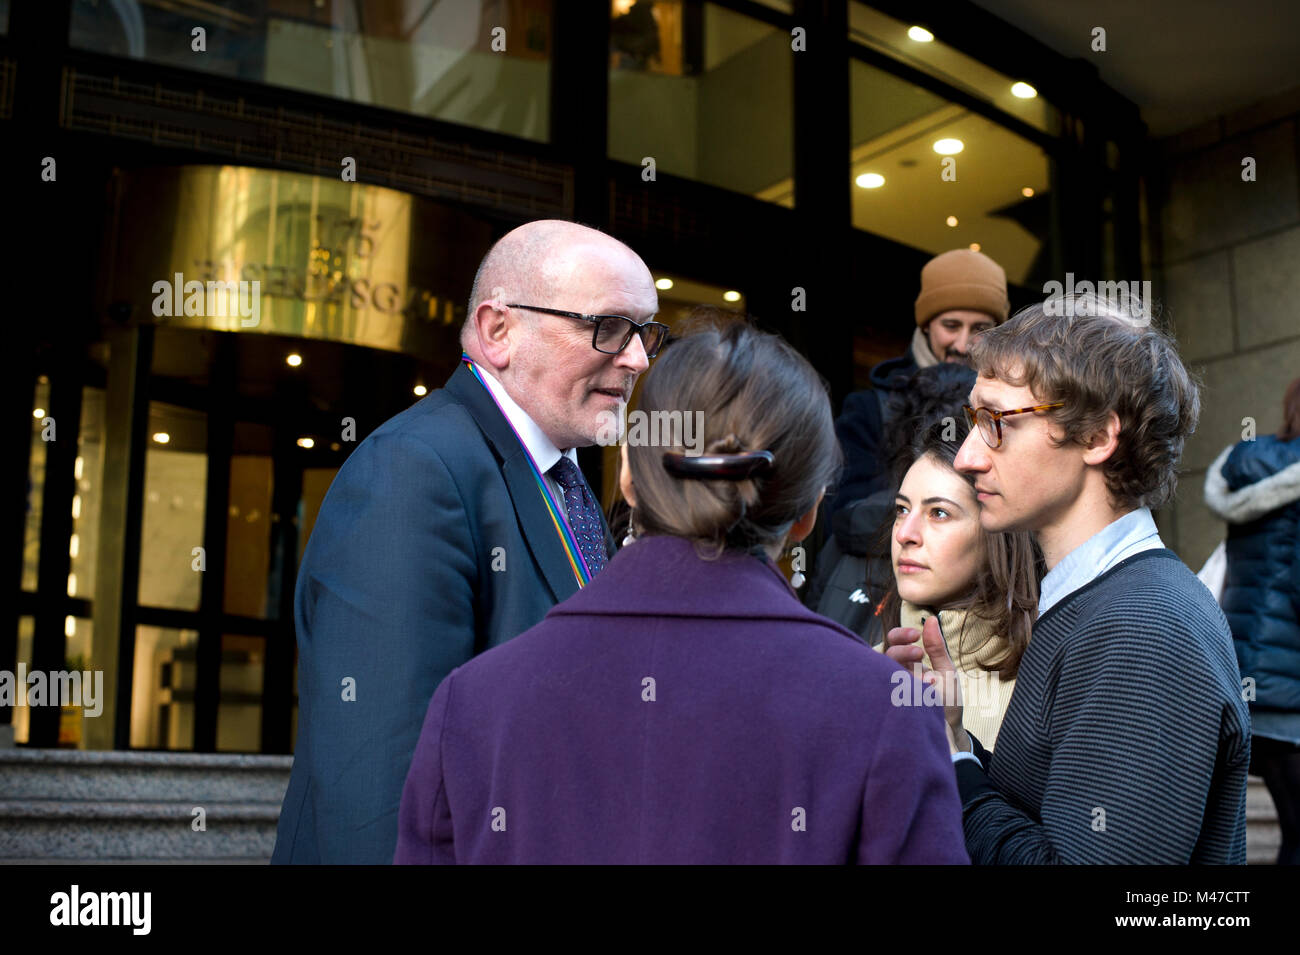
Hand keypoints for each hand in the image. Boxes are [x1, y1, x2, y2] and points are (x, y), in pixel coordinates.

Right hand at [884, 616, 966, 754]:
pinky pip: (887, 689)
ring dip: (902, 664)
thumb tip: (930, 618)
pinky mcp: (891, 704)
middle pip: (887, 652)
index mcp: (908, 664)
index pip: (894, 642)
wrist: (949, 733)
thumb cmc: (946, 703)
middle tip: (918, 652)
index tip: (916, 634)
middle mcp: (896, 675)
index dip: (901, 634)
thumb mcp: (946, 671)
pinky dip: (909, 686)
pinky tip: (926, 689)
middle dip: (901, 647)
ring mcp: (892, 690)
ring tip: (925, 672)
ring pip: (883, 667)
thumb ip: (937, 647)